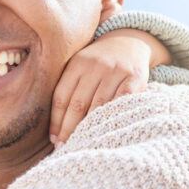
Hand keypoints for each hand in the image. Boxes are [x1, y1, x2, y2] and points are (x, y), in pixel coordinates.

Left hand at [49, 29, 159, 146]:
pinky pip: (121, 102)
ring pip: (98, 105)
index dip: (56, 122)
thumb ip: (67, 88)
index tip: (53, 140)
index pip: (61, 97)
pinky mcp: (135, 77)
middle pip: (78, 104)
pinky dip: (112, 118)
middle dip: (69, 129)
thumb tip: (53, 129)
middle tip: (64, 147)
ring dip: (89, 128)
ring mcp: (116, 71)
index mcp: (77, 64)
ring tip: (82, 144)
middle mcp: (95, 65)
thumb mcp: (79, 67)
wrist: (130, 41)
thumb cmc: (97, 63)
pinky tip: (105, 132)